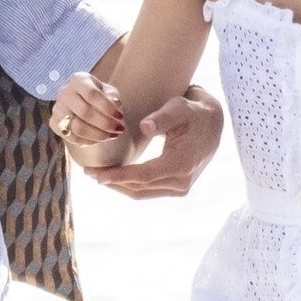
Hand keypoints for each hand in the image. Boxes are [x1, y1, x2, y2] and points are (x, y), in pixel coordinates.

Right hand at [51, 71, 125, 147]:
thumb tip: (115, 104)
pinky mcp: (54, 123)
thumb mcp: (109, 93)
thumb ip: (113, 97)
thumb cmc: (100, 98)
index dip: (107, 107)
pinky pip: (71, 137)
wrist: (84, 106)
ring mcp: (57, 108)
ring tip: (112, 136)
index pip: (92, 94)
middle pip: (84, 112)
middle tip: (119, 129)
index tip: (120, 116)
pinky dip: (88, 141)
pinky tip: (100, 139)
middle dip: (105, 124)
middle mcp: (64, 92)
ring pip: (78, 127)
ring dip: (98, 135)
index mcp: (78, 79)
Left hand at [86, 86, 223, 198]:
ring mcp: (180, 188)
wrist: (213, 124)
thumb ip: (163, 117)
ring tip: (96, 175)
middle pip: (139, 188)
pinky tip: (112, 176)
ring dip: (117, 186)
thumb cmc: (193, 112)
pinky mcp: (176, 188)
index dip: (119, 176)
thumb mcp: (180, 108)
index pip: (144, 176)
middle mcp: (182, 181)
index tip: (97, 174)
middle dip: (112, 181)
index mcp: (182, 163)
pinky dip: (128, 185)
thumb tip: (145, 126)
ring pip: (141, 193)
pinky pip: (147, 191)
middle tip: (88, 172)